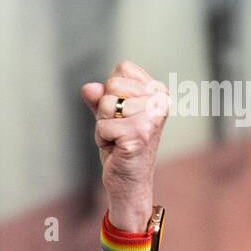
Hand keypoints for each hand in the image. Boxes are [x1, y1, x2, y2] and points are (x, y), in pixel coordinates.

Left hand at [81, 60, 169, 229]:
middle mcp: (161, 101)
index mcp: (159, 91)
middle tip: (118, 129)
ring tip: (118, 139)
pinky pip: (102, 125)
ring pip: (106, 105)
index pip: (122, 69)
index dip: (111, 90)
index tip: (122, 113)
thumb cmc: (121, 146)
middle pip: (112, 85)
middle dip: (105, 109)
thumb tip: (89, 88)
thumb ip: (99, 98)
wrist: (129, 181)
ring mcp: (152, 117)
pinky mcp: (139, 134)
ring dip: (103, 125)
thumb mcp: (108, 116)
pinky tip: (117, 148)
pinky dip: (102, 139)